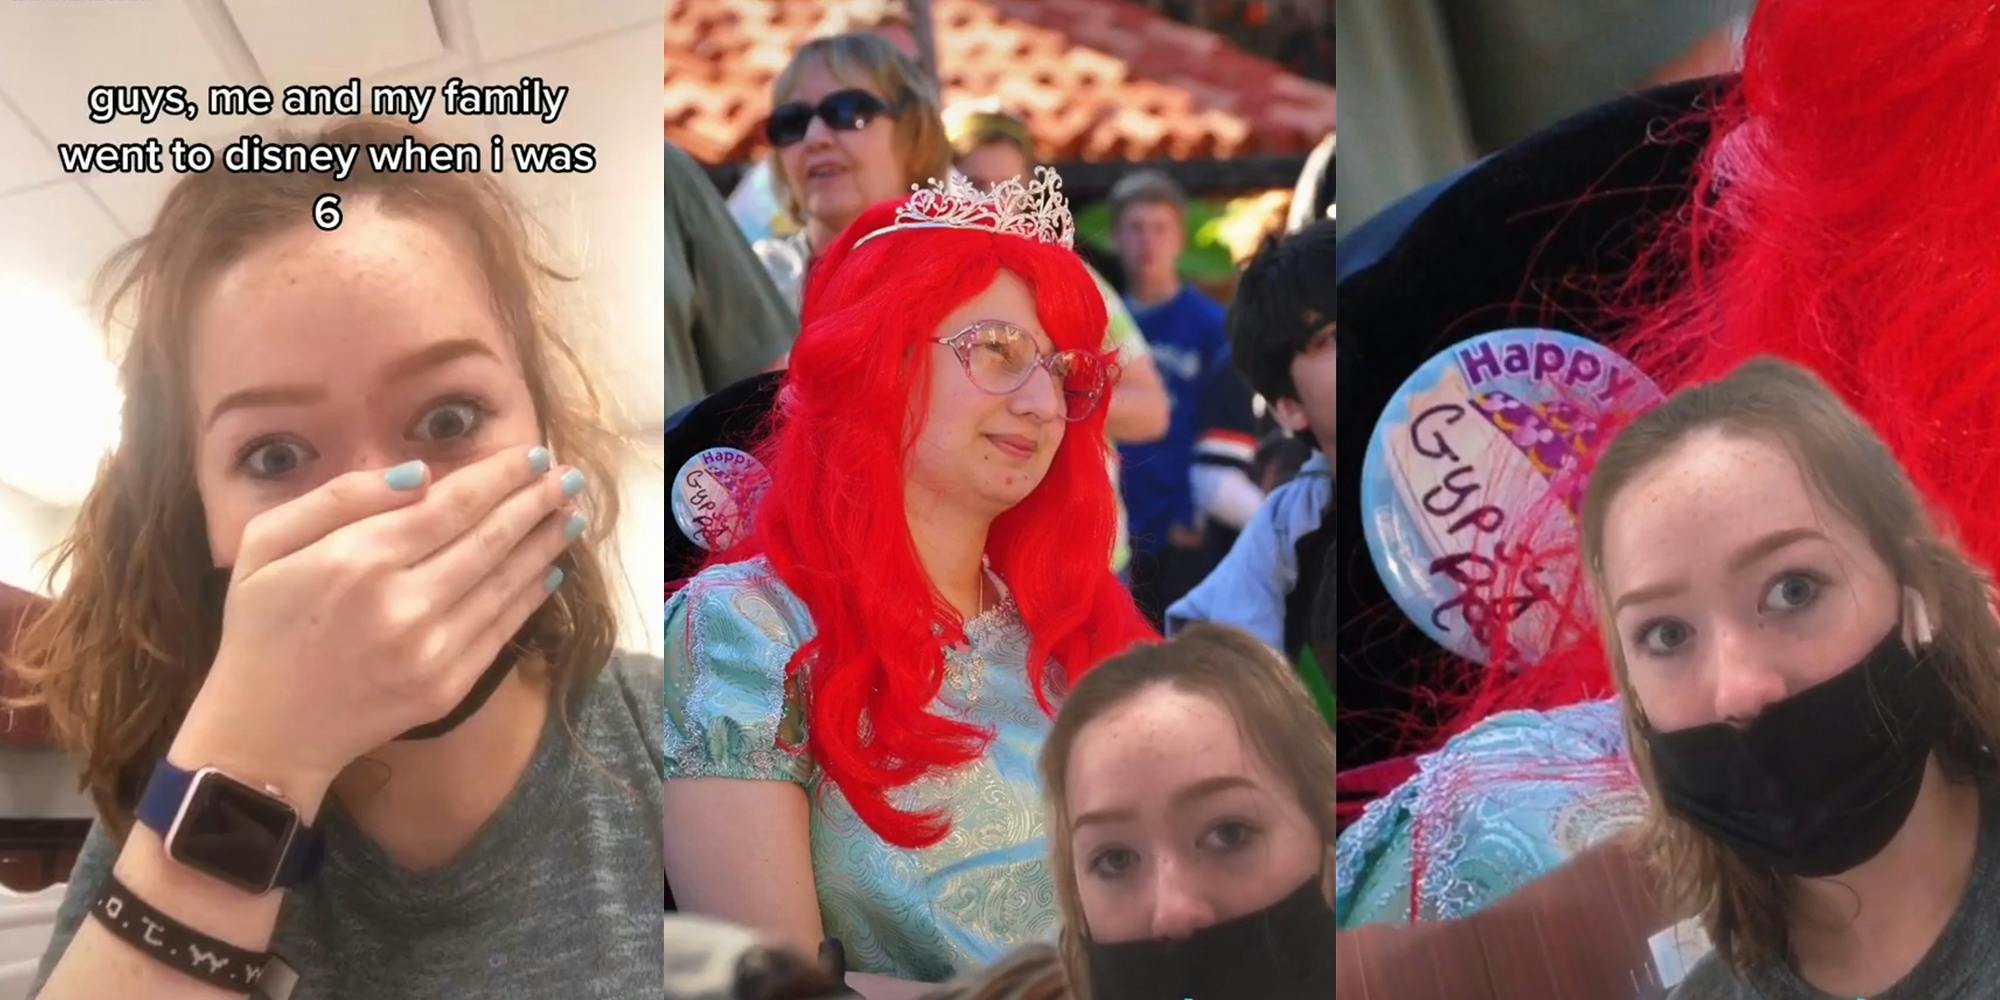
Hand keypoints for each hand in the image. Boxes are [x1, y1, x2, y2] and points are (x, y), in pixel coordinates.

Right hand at [170, 446, 584, 810]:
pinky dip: (530, 596)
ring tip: (570, 515)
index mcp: (356, 561)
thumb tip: (419, 473)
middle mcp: (402, 604)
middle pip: (489, 540)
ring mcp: (430, 650)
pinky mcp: (447, 687)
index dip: (500, 477)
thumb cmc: (261, 628)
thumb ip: (339, 499)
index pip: (451, 505)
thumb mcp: (265, 544)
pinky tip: (549, 570)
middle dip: (535, 502)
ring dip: (544, 544)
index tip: (534, 455)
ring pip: (505, 582)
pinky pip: (501, 629)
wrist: (265, 731)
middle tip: (570, 478)